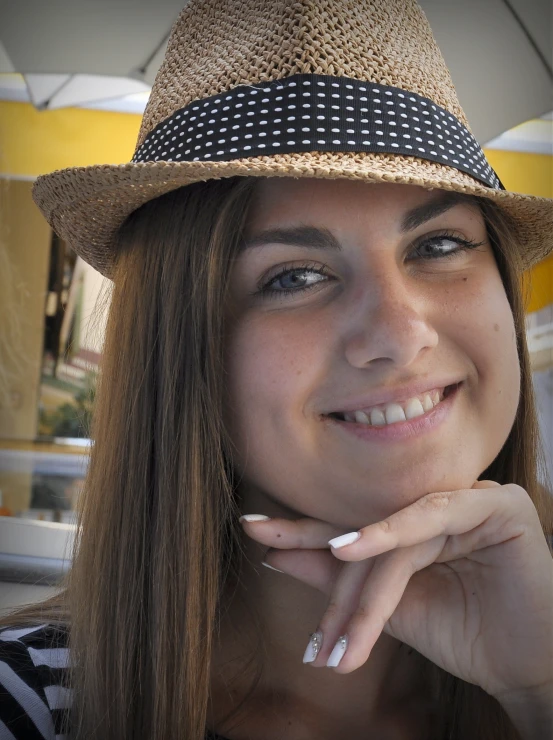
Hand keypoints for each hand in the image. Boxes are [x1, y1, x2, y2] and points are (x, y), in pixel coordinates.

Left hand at [239, 481, 552, 702]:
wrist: (526, 667)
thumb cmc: (463, 633)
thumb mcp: (386, 608)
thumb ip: (336, 578)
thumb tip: (274, 555)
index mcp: (416, 521)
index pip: (355, 523)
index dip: (303, 530)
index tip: (253, 530)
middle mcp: (440, 501)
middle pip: (371, 525)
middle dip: (320, 557)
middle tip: (267, 551)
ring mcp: (471, 496)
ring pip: (397, 535)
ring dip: (360, 584)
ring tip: (328, 627)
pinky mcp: (499, 504)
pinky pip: (434, 517)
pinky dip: (393, 533)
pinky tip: (350, 547)